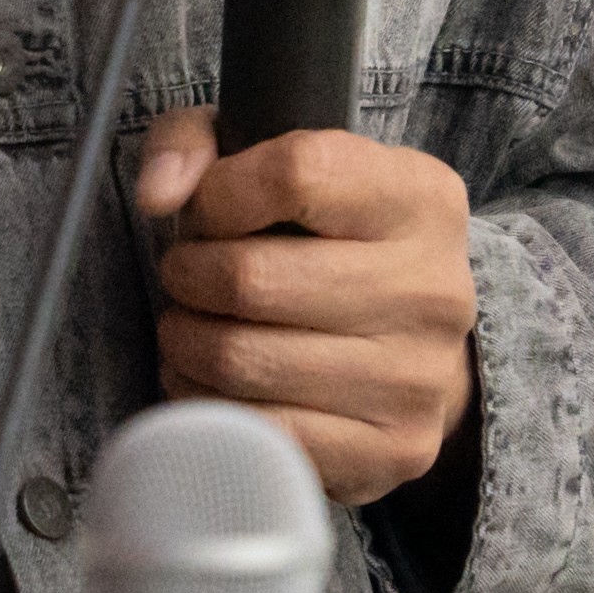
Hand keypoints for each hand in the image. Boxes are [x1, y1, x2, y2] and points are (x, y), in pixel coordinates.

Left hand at [136, 112, 478, 506]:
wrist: (416, 351)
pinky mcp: (391, 449)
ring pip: (241, 359)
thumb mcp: (279, 163)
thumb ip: (200, 143)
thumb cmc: (329, 245)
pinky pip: (258, 430)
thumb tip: (159, 195)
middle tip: (187, 277)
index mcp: (421, 197)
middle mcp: (434, 286)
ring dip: (186, 342)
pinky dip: (207, 405)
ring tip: (192, 328)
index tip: (208, 212)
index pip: (297, 174)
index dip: (221, 193)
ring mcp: (417, 376)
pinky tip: (209, 382)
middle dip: (189, 275)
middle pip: (251, 278)